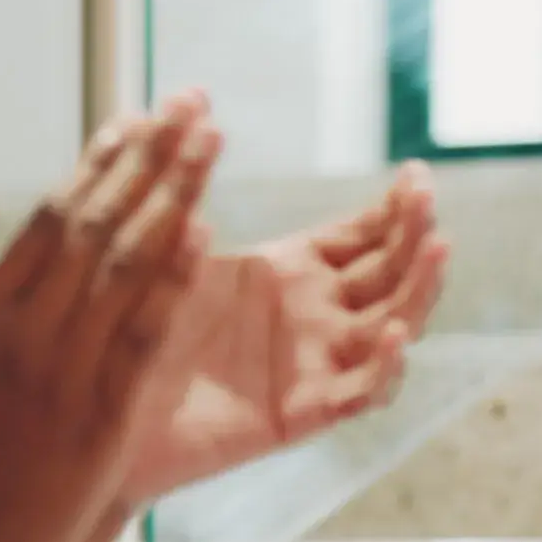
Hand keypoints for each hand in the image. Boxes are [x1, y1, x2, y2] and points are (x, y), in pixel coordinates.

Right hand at [0, 98, 220, 541]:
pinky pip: (144, 336)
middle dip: (150, 159)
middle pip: (97, 226)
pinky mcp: (102, 418)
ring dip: (174, 197)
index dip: (100, 161)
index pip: (52, 217)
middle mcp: (22, 334)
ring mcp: (64, 375)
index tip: (138, 117)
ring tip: (210, 144)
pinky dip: (173, 281)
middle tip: (193, 107)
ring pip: (126, 269)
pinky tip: (204, 231)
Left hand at [109, 162, 450, 510]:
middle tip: (429, 200)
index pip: (363, 236)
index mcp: (290, 272)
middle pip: (390, 274)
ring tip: (437, 249)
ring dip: (420, 290)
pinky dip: (383, 367)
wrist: (104, 412)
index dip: (394, 210)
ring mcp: (315, 365)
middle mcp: (315, 317)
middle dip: (415, 236)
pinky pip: (357, 394)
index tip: (416, 175)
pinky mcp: (301, 413)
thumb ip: (188, 205)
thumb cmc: (130, 332)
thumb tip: (194, 128)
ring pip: (391, 326)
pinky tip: (395, 334)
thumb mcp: (165, 257)